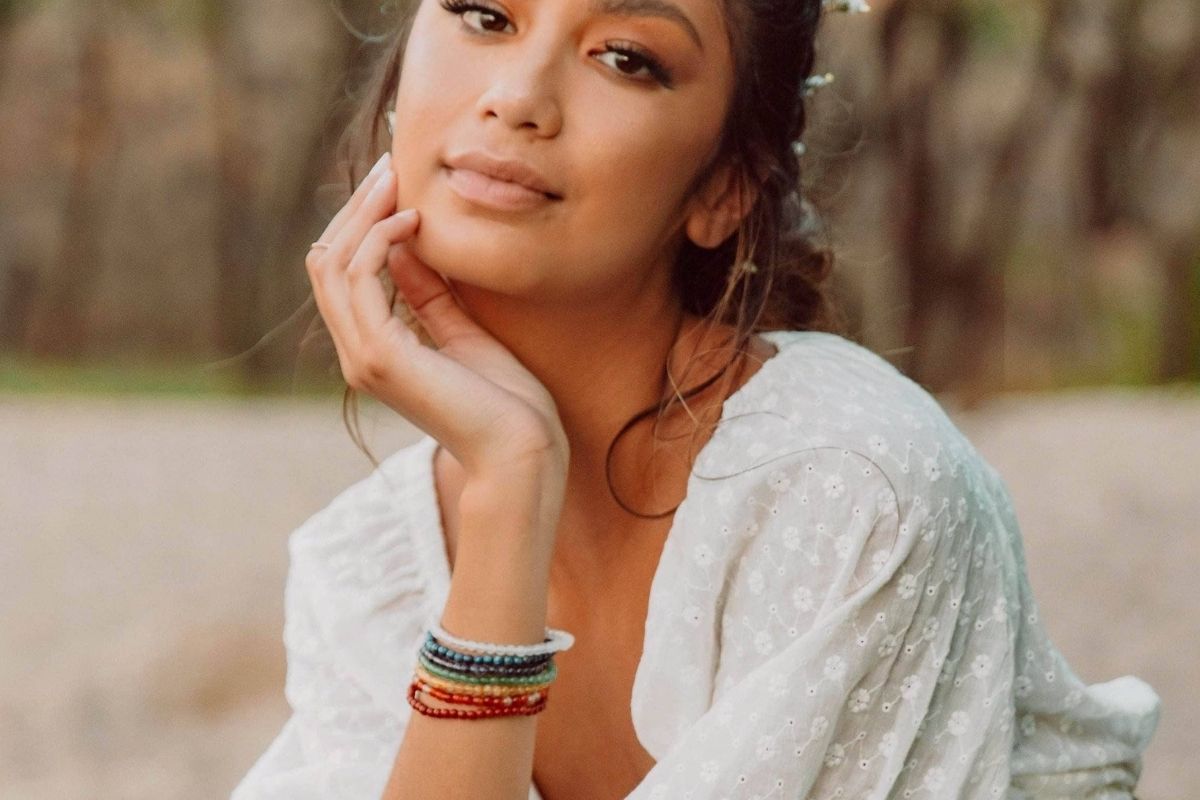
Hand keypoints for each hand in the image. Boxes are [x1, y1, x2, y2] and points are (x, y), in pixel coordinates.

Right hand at [305, 153, 569, 483]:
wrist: (521, 451)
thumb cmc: (506, 401)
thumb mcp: (464, 331)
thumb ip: (429, 293)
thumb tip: (408, 245)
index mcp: (375, 350)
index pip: (344, 273)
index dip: (362, 223)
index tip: (395, 182)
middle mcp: (358, 354)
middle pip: (328, 261)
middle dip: (357, 209)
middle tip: (391, 166)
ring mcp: (364, 358)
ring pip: (333, 265)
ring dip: (364, 214)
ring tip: (398, 181)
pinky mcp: (381, 358)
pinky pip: (359, 280)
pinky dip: (380, 241)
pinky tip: (413, 221)